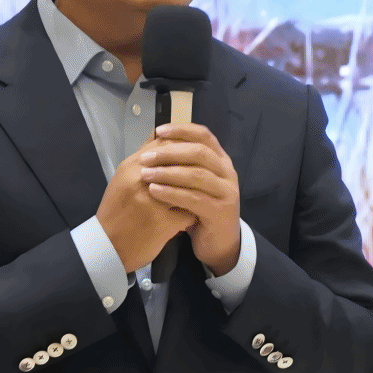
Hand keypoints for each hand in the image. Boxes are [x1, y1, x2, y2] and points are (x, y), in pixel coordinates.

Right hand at [97, 135, 196, 272]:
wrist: (107, 245)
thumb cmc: (117, 211)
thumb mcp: (123, 179)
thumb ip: (143, 159)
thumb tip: (162, 136)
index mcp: (131, 167)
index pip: (165, 144)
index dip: (183, 147)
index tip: (191, 154)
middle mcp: (141, 180)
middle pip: (180, 163)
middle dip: (193, 168)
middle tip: (201, 174)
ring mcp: (153, 202)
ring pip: (188, 187)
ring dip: (195, 191)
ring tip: (199, 195)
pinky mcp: (163, 223)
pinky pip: (189, 213)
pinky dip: (192, 216)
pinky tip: (190, 218)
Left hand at [141, 123, 241, 274]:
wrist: (219, 243)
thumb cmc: (200, 209)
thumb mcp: (191, 183)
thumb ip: (180, 163)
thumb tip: (155, 140)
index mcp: (220, 160)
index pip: (204, 135)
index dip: (181, 130)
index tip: (158, 131)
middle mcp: (227, 172)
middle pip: (199, 152)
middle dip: (170, 152)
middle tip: (146, 157)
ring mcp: (227, 191)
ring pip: (197, 175)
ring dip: (168, 173)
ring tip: (145, 175)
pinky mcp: (221, 211)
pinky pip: (194, 198)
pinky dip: (172, 193)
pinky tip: (154, 192)